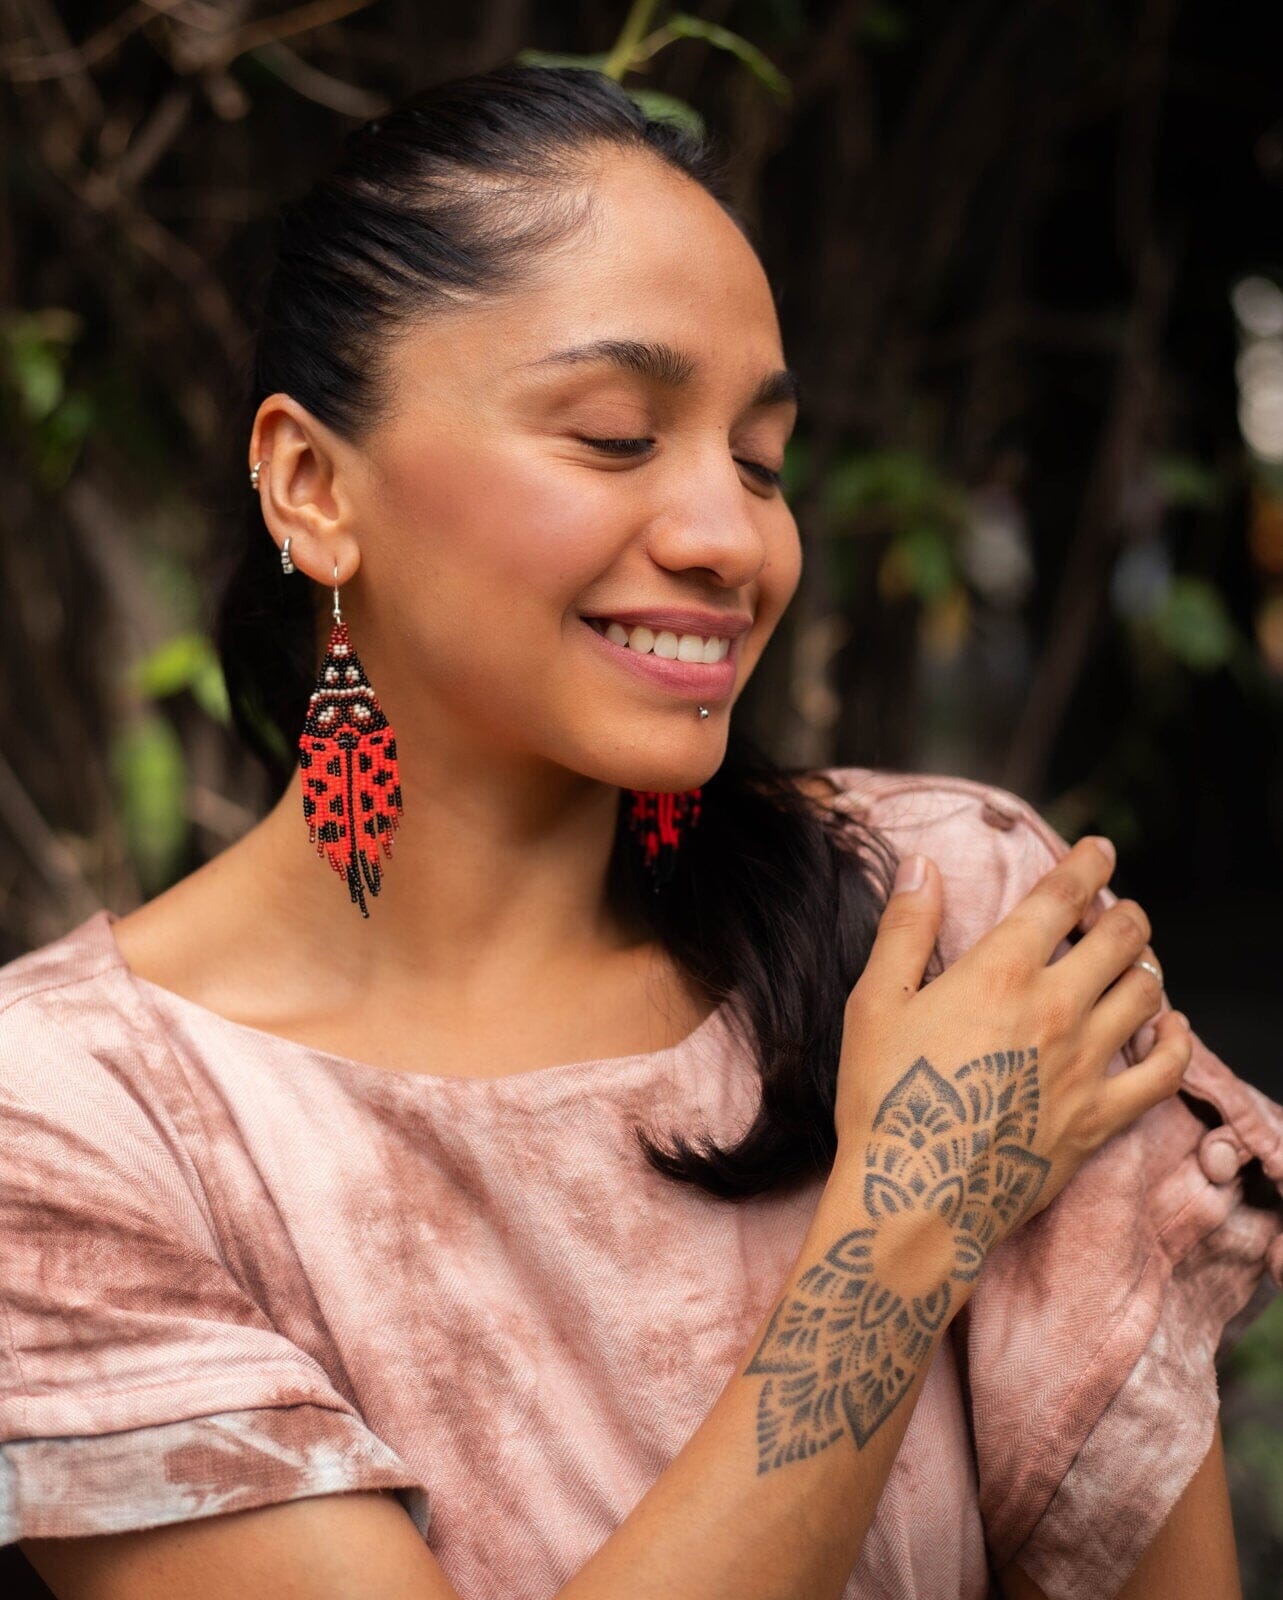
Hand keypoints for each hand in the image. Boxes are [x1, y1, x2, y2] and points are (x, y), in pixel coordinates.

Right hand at [834, 837, 1190, 1262]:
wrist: (914, 1198)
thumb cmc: (884, 1098)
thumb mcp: (874, 1002)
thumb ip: (905, 929)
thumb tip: (922, 865)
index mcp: (1001, 972)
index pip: (1062, 897)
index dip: (1086, 864)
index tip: (1100, 848)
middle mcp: (1056, 1008)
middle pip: (1120, 940)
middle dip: (1125, 914)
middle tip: (1116, 911)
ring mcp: (1086, 1064)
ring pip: (1146, 994)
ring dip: (1145, 967)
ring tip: (1133, 963)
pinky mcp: (1101, 1117)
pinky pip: (1164, 1071)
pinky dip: (1176, 1042)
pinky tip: (1170, 1030)